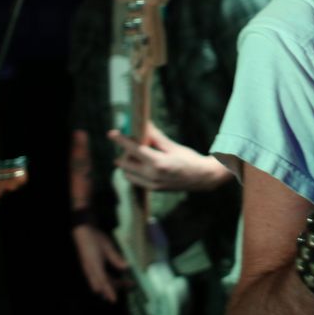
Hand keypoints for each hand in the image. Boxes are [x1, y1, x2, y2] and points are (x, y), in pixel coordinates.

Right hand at [72, 224, 128, 302]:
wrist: (82, 232)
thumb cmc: (95, 239)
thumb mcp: (108, 248)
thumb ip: (116, 259)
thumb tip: (126, 267)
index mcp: (94, 266)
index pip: (103, 283)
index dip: (109, 292)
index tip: (114, 300)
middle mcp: (90, 271)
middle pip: (102, 285)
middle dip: (114, 288)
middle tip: (129, 285)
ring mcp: (89, 270)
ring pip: (100, 283)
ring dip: (111, 284)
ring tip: (125, 282)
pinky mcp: (89, 268)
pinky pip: (97, 279)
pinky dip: (106, 281)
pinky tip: (114, 278)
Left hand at [109, 123, 231, 190]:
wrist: (202, 178)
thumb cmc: (189, 159)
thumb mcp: (173, 146)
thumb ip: (155, 137)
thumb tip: (143, 125)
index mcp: (158, 163)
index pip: (134, 149)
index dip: (121, 140)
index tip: (111, 133)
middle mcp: (152, 176)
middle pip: (125, 162)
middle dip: (125, 151)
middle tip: (132, 143)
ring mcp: (151, 185)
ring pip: (127, 173)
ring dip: (127, 162)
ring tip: (138, 154)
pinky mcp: (152, 189)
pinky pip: (134, 180)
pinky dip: (133, 171)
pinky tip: (142, 164)